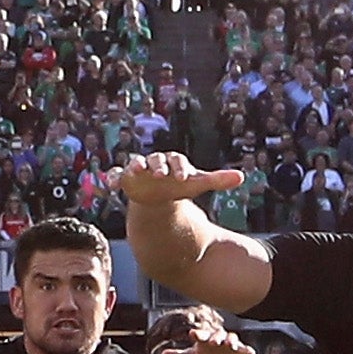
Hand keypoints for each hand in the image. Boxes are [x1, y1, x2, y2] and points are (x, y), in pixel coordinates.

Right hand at [116, 150, 242, 214]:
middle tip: (160, 174)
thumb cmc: (179, 185)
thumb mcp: (197, 184)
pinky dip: (111, 178)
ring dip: (134, 165)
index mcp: (173, 161)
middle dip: (157, 165)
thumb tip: (241, 177)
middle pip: (156, 159)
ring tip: (135, 170)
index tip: (183, 178)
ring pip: (134, 163)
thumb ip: (217, 180)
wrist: (159, 194)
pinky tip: (110, 186)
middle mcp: (154, 162)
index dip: (180, 168)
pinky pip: (115, 175)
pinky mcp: (125, 178)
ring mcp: (138, 169)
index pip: (177, 160)